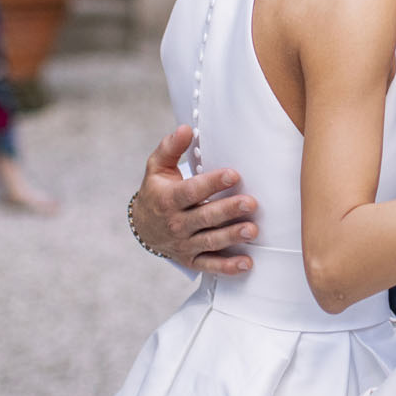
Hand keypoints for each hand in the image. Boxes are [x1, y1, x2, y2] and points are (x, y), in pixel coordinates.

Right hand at [134, 125, 257, 274]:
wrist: (143, 227)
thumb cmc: (157, 191)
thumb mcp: (157, 167)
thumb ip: (171, 147)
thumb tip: (186, 128)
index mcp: (168, 199)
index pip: (191, 191)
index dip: (212, 183)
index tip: (233, 174)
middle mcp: (176, 224)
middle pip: (205, 217)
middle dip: (228, 210)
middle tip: (251, 203)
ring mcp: (184, 244)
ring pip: (210, 242)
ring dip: (232, 237)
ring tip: (253, 230)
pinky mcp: (191, 260)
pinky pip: (210, 265)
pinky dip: (228, 267)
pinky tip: (247, 263)